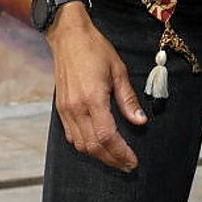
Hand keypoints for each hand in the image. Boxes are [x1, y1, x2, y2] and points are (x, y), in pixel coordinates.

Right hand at [47, 5, 146, 170]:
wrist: (69, 36)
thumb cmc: (95, 49)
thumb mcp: (118, 70)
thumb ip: (128, 99)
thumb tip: (140, 121)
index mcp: (92, 98)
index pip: (107, 136)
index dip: (121, 153)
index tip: (133, 161)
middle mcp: (76, 108)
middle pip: (93, 146)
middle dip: (112, 160)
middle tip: (127, 165)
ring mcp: (66, 110)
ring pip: (81, 145)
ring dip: (98, 156)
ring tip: (115, 157)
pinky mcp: (60, 108)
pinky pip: (71, 136)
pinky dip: (85, 145)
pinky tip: (97, 144)